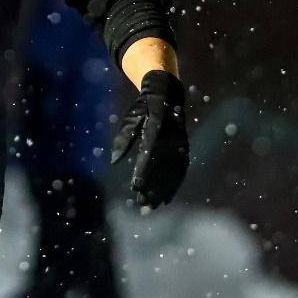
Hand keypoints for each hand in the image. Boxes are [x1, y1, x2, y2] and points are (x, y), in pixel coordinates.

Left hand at [110, 70, 188, 207]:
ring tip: (151, 205)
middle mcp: (171, 138)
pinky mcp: (184, 148)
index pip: (149, 154)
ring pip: (172, 172)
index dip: (143, 171)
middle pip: (162, 167)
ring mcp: (180, 144)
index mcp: (156, 128)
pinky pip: (181, 170)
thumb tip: (113, 161)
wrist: (168, 93)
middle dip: (152, 185)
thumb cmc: (145, 107)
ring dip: (163, 190)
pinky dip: (174, 186)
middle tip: (141, 201)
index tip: (135, 186)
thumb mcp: (132, 118)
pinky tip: (166, 199)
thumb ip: (123, 139)